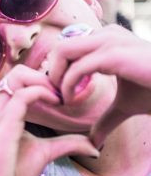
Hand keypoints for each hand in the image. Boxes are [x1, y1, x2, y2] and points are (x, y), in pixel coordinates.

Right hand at [0, 66, 98, 175]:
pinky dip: (43, 93)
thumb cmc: (11, 175)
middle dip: (43, 77)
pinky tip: (57, 103)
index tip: (60, 96)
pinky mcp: (1, 125)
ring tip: (60, 99)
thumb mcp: (43, 152)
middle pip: (16, 72)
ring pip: (17, 77)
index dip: (40, 81)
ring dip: (44, 83)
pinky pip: (22, 95)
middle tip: (62, 95)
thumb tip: (93, 146)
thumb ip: (65, 143)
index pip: (15, 79)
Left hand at [48, 24, 150, 147]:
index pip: (66, 47)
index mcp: (106, 40)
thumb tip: (94, 140)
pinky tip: (71, 100)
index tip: (59, 93)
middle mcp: (106, 35)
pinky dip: (68, 85)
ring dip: (56, 78)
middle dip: (51, 73)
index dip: (56, 70)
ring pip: (62, 51)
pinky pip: (77, 67)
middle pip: (59, 47)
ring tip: (64, 98)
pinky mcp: (114, 54)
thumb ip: (106, 119)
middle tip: (57, 96)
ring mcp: (110, 41)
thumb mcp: (125, 106)